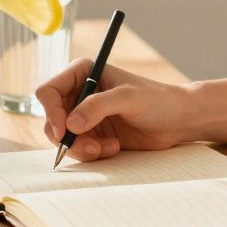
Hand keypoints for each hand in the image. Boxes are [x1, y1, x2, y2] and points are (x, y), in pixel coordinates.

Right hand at [35, 58, 192, 161]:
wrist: (177, 121)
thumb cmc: (158, 100)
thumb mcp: (128, 98)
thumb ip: (98, 106)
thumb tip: (70, 124)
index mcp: (83, 73)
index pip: (49, 91)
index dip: (51, 112)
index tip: (64, 130)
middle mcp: (79, 94)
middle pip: (51, 119)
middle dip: (68, 137)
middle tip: (91, 147)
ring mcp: (84, 116)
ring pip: (62, 138)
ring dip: (82, 148)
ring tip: (108, 147)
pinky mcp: (93, 135)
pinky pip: (78, 149)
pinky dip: (92, 153)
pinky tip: (114, 147)